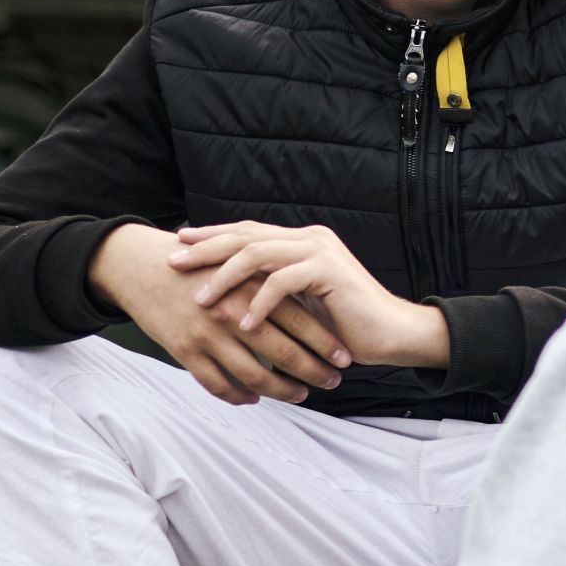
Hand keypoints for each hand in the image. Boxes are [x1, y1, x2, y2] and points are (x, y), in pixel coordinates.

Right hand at [86, 222, 351, 405]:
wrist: (143, 266)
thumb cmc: (197, 264)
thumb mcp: (236, 264)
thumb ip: (269, 282)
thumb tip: (312, 302)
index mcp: (250, 287)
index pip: (299, 320)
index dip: (325, 343)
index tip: (346, 358)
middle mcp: (232, 313)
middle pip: (283, 352)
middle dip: (314, 371)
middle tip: (333, 381)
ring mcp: (208, 335)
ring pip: (254, 375)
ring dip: (282, 390)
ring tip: (301, 394)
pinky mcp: (184, 351)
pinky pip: (218, 385)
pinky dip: (239, 395)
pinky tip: (254, 397)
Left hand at [170, 220, 451, 379]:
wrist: (391, 333)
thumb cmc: (345, 325)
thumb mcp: (300, 303)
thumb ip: (273, 288)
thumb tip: (229, 290)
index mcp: (301, 241)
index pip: (247, 232)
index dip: (211, 236)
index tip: (178, 245)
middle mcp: (309, 238)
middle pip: (246, 236)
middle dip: (206, 249)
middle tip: (174, 262)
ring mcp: (320, 251)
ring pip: (259, 254)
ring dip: (226, 278)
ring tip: (202, 299)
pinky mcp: (330, 271)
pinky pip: (283, 283)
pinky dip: (261, 304)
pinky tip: (246, 325)